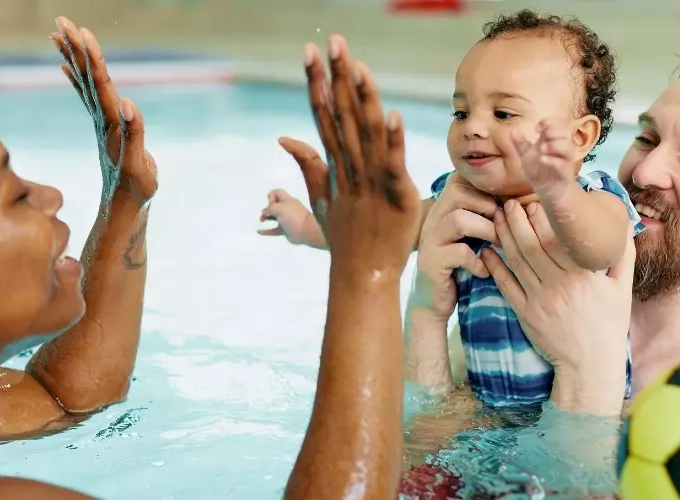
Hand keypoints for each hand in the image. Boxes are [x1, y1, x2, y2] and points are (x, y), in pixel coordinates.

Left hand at [53, 17, 157, 206]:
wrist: (123, 207)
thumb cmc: (135, 189)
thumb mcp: (138, 164)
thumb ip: (134, 133)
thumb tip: (126, 102)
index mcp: (111, 122)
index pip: (99, 82)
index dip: (91, 56)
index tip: (80, 32)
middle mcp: (102, 118)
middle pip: (87, 76)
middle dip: (75, 47)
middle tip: (62, 21)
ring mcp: (101, 122)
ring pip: (84, 82)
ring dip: (73, 57)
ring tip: (59, 34)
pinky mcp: (105, 128)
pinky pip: (87, 96)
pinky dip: (78, 78)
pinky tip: (66, 67)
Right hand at [256, 189, 323, 245]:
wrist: (306, 231)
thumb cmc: (293, 216)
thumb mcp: (279, 208)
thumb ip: (269, 208)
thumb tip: (264, 211)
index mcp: (287, 200)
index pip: (277, 193)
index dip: (271, 195)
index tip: (270, 203)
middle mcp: (287, 208)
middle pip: (275, 204)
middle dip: (267, 207)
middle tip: (266, 213)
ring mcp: (286, 219)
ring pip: (274, 217)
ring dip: (266, 217)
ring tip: (261, 220)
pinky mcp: (285, 230)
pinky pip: (273, 230)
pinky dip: (266, 231)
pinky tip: (259, 231)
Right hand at [289, 36, 419, 272]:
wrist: (361, 276)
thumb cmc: (346, 239)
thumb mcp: (321, 200)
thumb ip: (308, 165)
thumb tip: (284, 138)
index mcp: (334, 165)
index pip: (323, 115)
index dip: (317, 83)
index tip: (310, 52)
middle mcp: (350, 168)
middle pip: (342, 115)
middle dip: (337, 77)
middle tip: (333, 42)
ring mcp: (371, 182)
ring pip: (367, 133)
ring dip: (364, 99)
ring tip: (359, 66)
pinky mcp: (396, 196)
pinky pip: (393, 164)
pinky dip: (394, 142)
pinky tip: (393, 115)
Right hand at [408, 174, 498, 318]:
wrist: (432, 300)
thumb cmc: (460, 264)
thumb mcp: (471, 235)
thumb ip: (484, 215)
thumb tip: (521, 199)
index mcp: (443, 207)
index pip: (460, 178)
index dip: (486, 187)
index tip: (504, 205)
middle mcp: (433, 218)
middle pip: (458, 192)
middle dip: (489, 207)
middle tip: (505, 228)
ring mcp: (429, 240)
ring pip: (459, 219)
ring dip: (487, 231)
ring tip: (500, 246)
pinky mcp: (431, 262)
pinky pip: (458, 252)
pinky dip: (477, 261)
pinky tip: (484, 270)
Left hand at [479, 200, 632, 411]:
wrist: (590, 365)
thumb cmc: (608, 325)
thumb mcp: (622, 289)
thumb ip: (622, 254)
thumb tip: (622, 223)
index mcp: (583, 275)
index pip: (557, 238)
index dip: (542, 217)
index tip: (533, 200)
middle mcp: (559, 285)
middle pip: (532, 244)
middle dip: (517, 220)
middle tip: (508, 202)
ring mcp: (539, 299)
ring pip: (517, 260)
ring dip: (503, 236)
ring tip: (495, 217)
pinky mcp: (525, 313)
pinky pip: (505, 285)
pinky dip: (494, 266)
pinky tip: (487, 250)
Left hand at [495, 119, 577, 198]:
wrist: (547, 191)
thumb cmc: (539, 171)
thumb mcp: (527, 156)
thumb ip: (521, 144)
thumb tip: (512, 131)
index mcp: (553, 141)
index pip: (557, 124)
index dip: (548, 122)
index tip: (537, 128)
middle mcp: (562, 148)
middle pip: (565, 132)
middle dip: (554, 131)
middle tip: (542, 136)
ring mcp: (565, 160)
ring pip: (567, 147)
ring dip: (555, 145)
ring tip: (542, 149)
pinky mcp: (565, 173)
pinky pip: (563, 164)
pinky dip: (554, 160)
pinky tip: (543, 159)